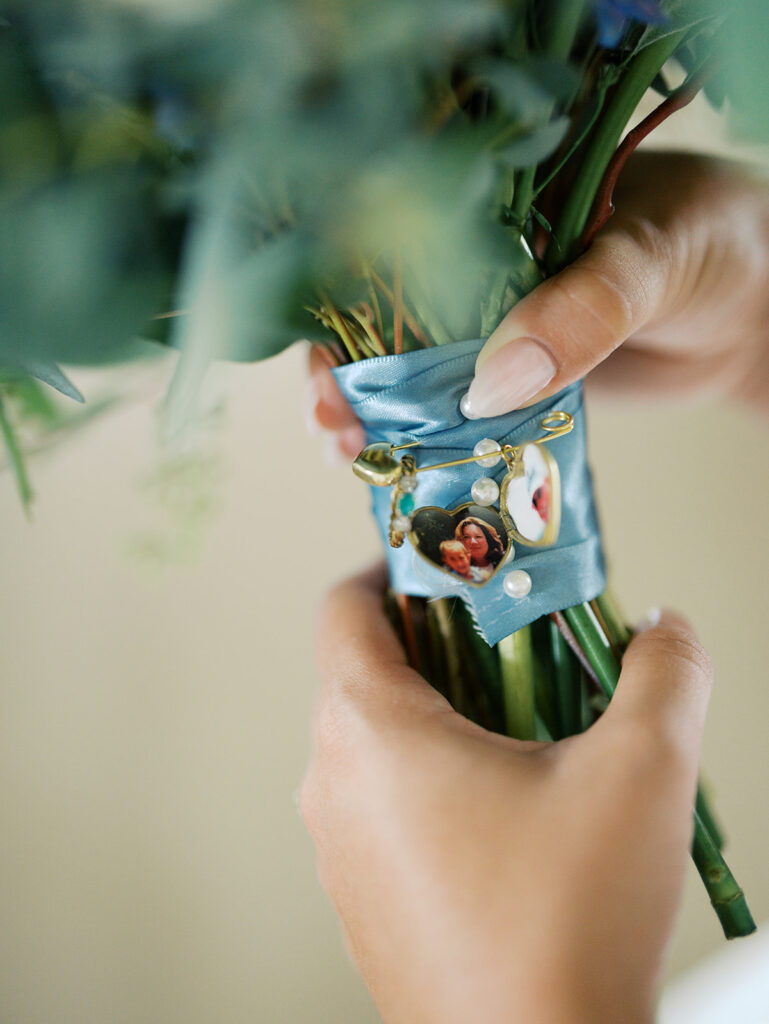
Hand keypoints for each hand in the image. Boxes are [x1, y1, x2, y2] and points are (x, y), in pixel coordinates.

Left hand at [301, 565, 712, 1023]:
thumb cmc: (566, 925)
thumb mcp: (640, 773)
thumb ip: (664, 674)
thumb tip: (665, 629)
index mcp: (369, 730)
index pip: (346, 606)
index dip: (398, 567)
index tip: (453, 564)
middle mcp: (332, 783)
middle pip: (366, 671)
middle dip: (444, 644)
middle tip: (520, 646)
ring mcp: (340, 849)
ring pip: (377, 742)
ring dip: (445, 716)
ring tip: (530, 731)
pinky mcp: (362, 900)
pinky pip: (384, 805)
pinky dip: (435, 781)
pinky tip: (513, 813)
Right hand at [307, 152, 768, 449]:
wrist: (759, 312)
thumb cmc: (715, 247)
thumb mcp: (651, 258)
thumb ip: (580, 310)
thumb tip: (490, 385)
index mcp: (490, 219)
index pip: (391, 262)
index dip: (344, 319)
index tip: (331, 376)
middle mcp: (479, 278)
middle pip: (384, 332)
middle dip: (345, 384)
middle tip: (335, 434)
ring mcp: (497, 337)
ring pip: (416, 384)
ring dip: (376, 424)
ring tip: (354, 461)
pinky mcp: (522, 390)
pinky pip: (466, 421)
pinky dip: (434, 450)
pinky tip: (404, 476)